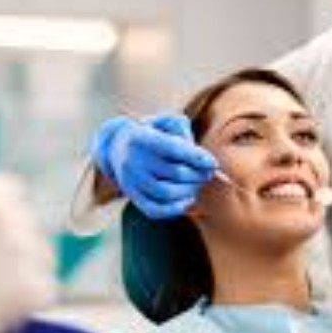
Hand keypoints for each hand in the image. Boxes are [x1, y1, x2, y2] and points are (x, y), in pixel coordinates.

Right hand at [91, 114, 217, 218]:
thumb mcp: (167, 123)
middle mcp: (133, 160)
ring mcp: (131, 181)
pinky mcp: (132, 196)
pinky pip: (154, 210)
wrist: (117, 146)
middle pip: (175, 172)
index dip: (197, 157)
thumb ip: (187, 135)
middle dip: (198, 174)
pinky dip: (174, 209)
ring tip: (196, 183)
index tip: (214, 164)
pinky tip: (188, 200)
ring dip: (189, 190)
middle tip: (206, 173)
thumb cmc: (153, 132)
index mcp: (141, 137)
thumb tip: (212, 166)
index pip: (173, 148)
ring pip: (167, 193)